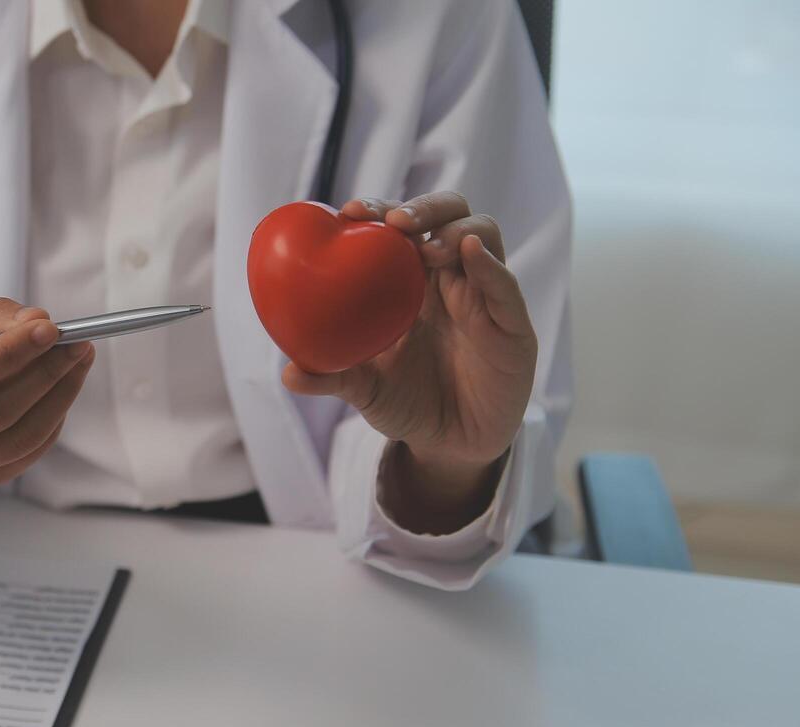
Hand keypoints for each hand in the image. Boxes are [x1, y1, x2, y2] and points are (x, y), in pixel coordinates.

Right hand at [0, 298, 93, 510]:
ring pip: (20, 437)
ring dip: (59, 396)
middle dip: (44, 374)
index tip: (49, 329)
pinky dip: (55, 417)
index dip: (9, 354)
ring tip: (79, 360)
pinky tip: (63, 388)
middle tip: (76, 344)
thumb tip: (38, 320)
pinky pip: (31, 451)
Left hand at [280, 192, 537, 532]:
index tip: (350, 211)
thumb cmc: (408, 404)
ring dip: (454, 231)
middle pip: (449, 215)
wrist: (452, 445)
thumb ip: (332, 378)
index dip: (379, 211)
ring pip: (482, 236)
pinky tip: (470, 254)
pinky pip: (505, 287)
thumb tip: (287, 373)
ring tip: (426, 248)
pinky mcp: (513, 326)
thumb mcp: (365, 391)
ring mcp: (485, 297)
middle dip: (423, 208)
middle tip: (393, 222)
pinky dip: (490, 266)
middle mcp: (451, 278)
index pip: (402, 228)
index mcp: (413, 282)